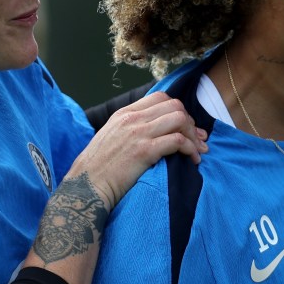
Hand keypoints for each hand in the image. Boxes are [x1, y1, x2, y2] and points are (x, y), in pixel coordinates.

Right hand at [71, 92, 206, 210]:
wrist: (86, 185)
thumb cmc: (97, 168)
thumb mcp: (109, 137)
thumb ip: (127, 129)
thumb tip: (150, 131)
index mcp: (124, 113)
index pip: (160, 97)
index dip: (178, 110)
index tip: (184, 127)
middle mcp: (132, 118)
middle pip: (174, 105)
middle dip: (190, 122)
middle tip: (196, 139)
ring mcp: (138, 133)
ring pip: (179, 119)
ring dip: (193, 135)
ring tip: (197, 151)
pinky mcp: (145, 151)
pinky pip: (178, 141)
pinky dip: (190, 149)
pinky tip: (192, 160)